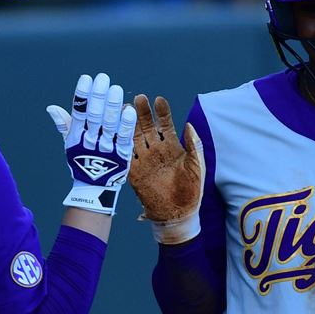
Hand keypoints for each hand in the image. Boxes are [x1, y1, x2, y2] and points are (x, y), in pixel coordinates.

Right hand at [47, 73, 136, 214]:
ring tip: (116, 89)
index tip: (87, 79)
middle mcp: (90, 141)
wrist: (94, 189)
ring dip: (112, 107)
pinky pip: (124, 139)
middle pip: (94, 116)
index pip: (79, 113)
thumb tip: (51, 107)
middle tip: (103, 79)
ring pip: (109, 125)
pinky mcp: (122, 156)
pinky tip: (130, 110)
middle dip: (98, 97)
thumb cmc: (82, 161)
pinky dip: (127, 125)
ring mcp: (106, 149)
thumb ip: (64, 124)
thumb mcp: (71, 144)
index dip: (82, 96)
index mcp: (77, 136)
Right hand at [128, 94, 204, 244]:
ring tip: (124, 110)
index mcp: (173, 148)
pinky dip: (121, 145)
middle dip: (143, 114)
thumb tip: (189, 125)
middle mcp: (157, 151)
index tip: (158, 100)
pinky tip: (116, 133)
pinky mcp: (135, 173)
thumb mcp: (197, 167)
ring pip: (135, 138)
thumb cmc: (192, 191)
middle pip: (148, 128)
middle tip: (138, 99)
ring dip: (130, 125)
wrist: (178, 214)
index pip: (166, 125)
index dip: (162, 113)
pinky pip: (127, 156)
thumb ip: (194, 146)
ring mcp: (145, 160)